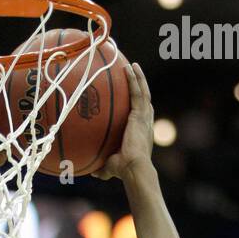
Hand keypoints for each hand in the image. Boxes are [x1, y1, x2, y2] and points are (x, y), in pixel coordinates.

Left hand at [92, 62, 153, 181]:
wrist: (134, 167)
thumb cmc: (124, 170)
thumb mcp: (111, 166)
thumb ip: (103, 167)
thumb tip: (93, 173)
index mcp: (141, 132)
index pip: (142, 114)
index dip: (140, 104)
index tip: (135, 96)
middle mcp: (145, 122)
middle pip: (144, 98)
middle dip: (140, 85)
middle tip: (134, 73)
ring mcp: (144, 117)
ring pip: (143, 91)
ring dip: (138, 77)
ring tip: (132, 65)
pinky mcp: (140, 114)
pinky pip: (137, 92)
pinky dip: (134, 79)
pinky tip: (128, 67)